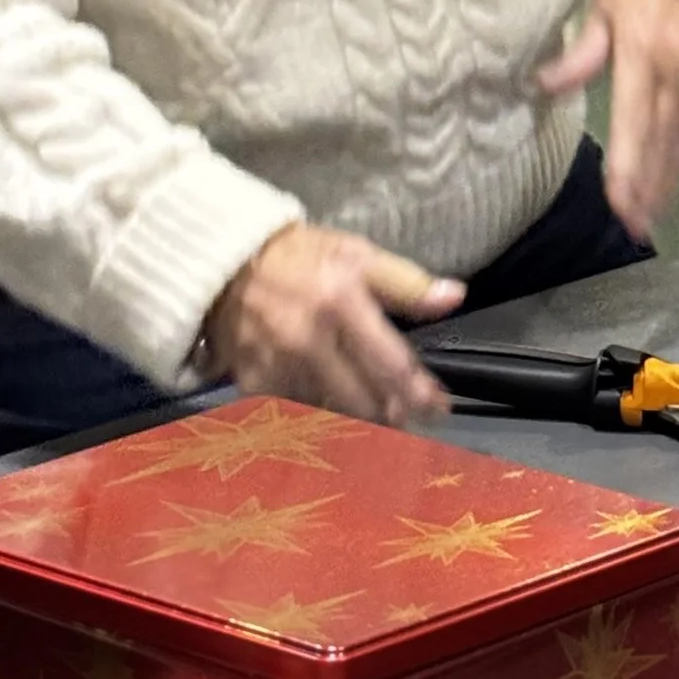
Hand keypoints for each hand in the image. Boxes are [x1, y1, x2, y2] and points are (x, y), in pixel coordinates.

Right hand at [203, 224, 463, 423]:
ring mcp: (277, 367)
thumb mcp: (359, 255)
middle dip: (393, 416)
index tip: (438, 408)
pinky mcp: (252, 384)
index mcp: (340, 304)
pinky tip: (334, 416)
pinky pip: (296, 414)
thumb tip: (453, 297)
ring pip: (331, 414)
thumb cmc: (301, 258)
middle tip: (411, 419)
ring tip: (377, 420)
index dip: (419, 394)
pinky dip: (318, 418)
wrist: (225, 265)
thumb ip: (407, 283)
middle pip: (363, 402)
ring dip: (357, 423)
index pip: (391, 365)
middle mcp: (308, 342)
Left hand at [534, 0, 678, 235]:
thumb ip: (582, 51)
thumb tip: (544, 86)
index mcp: (647, 53)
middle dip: (650, 188)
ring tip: (655, 211)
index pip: (635, 123)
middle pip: (665, 141)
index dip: (628, 169)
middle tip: (638, 228)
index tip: (621, 207)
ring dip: (671, 175)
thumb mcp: (604, 2)